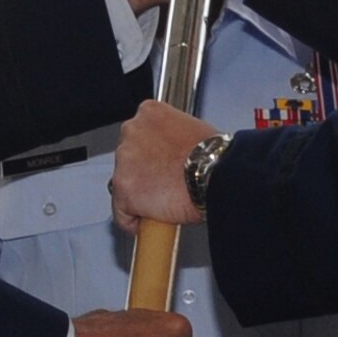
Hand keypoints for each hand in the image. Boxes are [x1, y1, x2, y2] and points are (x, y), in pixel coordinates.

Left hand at [111, 100, 218, 231]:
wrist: (214, 174)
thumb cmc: (212, 156)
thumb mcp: (192, 129)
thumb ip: (172, 136)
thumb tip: (173, 150)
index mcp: (148, 113)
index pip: (139, 134)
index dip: (149, 153)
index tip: (157, 163)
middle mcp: (131, 131)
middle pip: (128, 158)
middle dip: (143, 172)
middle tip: (163, 183)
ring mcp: (124, 161)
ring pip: (124, 184)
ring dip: (139, 195)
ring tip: (162, 202)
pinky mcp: (123, 190)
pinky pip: (122, 213)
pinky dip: (133, 221)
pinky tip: (148, 223)